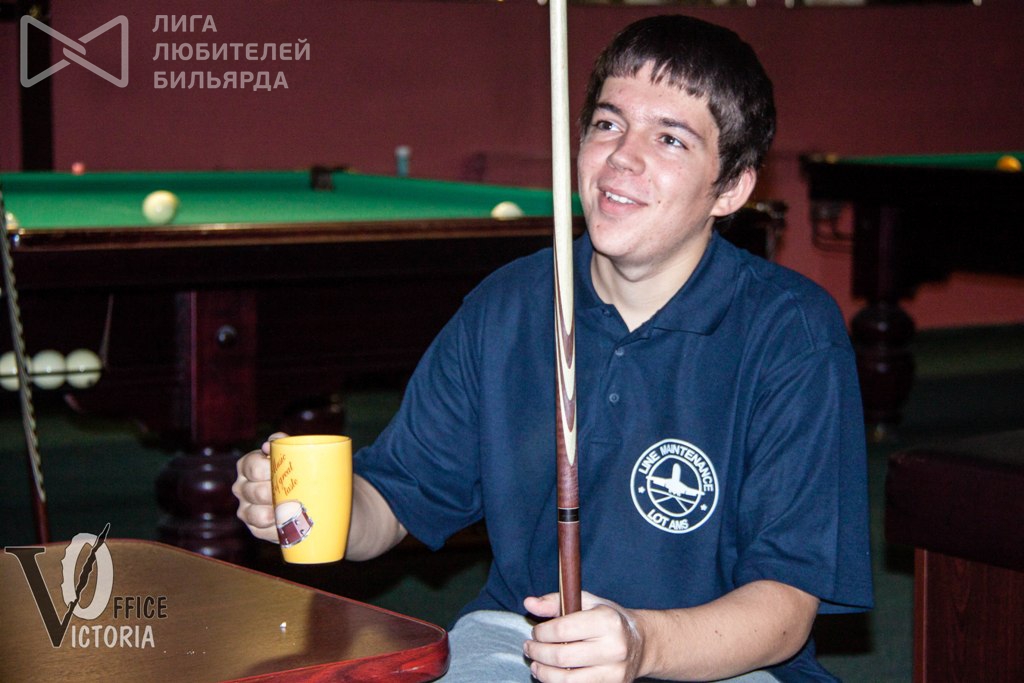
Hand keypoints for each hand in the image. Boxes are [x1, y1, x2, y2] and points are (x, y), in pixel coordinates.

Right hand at [231, 432, 287, 542]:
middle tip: (297, 493)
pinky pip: (263, 531)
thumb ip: (282, 444)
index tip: (289, 472)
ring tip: (294, 509)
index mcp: (247, 465)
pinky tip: (289, 522)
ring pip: (258, 514)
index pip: (254, 466)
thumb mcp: (289, 454)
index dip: (271, 470)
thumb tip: (271, 442)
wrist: (301, 496)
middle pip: (256, 492)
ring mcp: (245, 509)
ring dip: (278, 513)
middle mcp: (241, 487)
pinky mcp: (254, 528)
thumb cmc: (294, 470)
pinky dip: (278, 528)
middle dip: (277, 493)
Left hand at [523, 592, 644, 682]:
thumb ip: (556, 601)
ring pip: (566, 680)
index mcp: (607, 621)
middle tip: (529, 647)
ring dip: (543, 673)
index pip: (562, 630)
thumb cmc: (609, 620)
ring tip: (536, 663)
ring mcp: (615, 672)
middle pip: (561, 657)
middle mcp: (614, 648)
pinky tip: (551, 674)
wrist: (641, 644)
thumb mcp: (587, 602)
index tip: (535, 632)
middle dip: (537, 653)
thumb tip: (529, 603)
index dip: (541, 633)